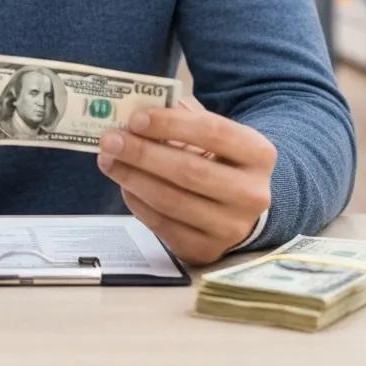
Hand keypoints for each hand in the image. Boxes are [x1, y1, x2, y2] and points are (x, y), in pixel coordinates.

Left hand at [97, 105, 275, 265]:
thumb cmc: (218, 157)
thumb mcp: (211, 131)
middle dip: (142, 153)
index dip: (170, 124)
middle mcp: (252, 194)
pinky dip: (137, 202)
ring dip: (132, 177)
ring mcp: (232, 228)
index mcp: (258, 153)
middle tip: (109, 139)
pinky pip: (163, 226)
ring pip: (171, 201)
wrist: (242, 204)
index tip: (135, 119)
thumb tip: (134, 114)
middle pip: (189, 171)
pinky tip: (124, 184)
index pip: (212, 132)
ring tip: (107, 159)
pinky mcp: (208, 251)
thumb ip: (180, 118)